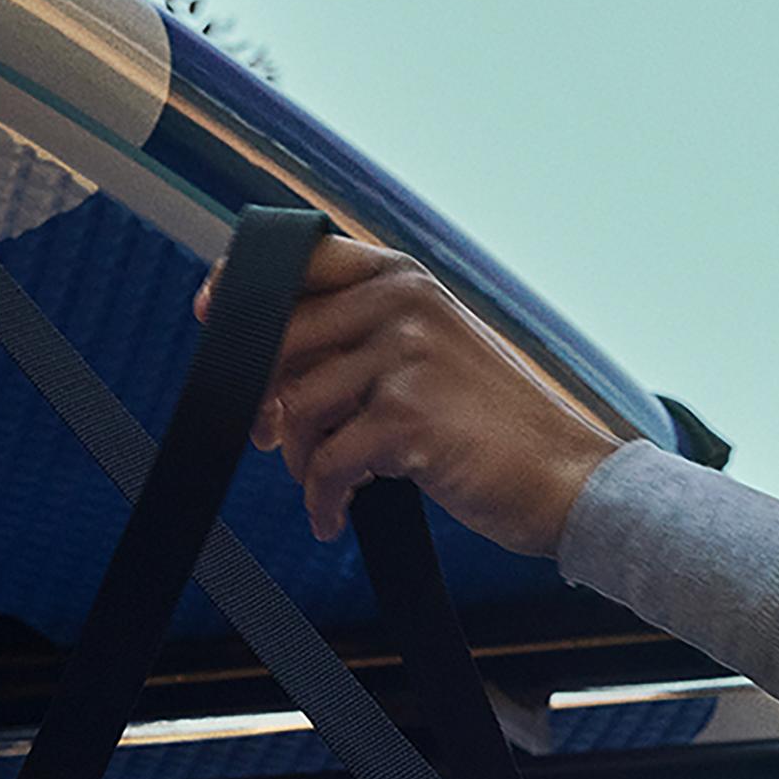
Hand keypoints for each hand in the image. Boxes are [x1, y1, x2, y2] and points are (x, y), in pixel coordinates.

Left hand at [192, 235, 623, 557]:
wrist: (567, 480)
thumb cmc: (500, 427)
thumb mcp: (439, 352)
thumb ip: (370, 335)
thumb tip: (279, 358)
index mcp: (405, 279)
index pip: (301, 260)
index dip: (244, 287)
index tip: (212, 314)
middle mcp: (402, 305)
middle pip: (283, 339)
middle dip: (265, 396)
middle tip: (269, 438)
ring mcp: (404, 359)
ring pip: (300, 406)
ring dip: (301, 461)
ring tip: (326, 488)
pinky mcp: (405, 420)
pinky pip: (328, 463)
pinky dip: (324, 500)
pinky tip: (334, 518)